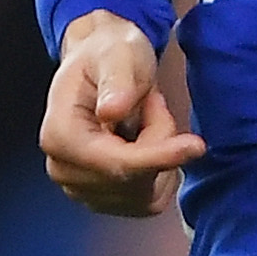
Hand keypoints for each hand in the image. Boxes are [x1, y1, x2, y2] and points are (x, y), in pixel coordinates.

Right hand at [40, 12, 204, 215]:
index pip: (115, 164)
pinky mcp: (103, 199)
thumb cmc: (109, 54)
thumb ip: (117, 81)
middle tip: (153, 103)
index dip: (158, 157)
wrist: (102, 64)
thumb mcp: (118, 53)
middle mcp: (63, 169)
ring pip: (145, 194)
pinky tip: (147, 142)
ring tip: (146, 118)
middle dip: (158, 143)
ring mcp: (81, 189)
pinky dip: (159, 174)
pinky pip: (149, 201)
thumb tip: (112, 111)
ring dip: (159, 157)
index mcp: (59, 135)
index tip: (196, 146)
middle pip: (133, 181)